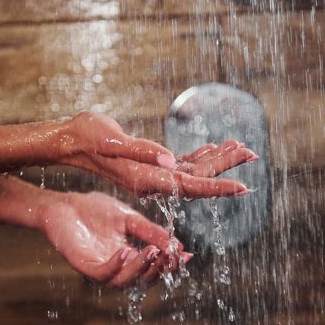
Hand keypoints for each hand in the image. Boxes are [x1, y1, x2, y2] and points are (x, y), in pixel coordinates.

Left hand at [38, 191, 190, 287]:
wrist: (63, 204)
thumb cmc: (94, 210)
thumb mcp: (130, 219)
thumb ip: (150, 231)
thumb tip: (177, 244)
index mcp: (129, 258)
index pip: (153, 268)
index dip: (170, 264)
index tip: (186, 255)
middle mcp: (116, 268)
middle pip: (142, 280)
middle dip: (159, 268)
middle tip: (171, 254)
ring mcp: (99, 268)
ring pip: (124, 281)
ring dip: (141, 268)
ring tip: (153, 251)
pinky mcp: (82, 265)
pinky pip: (102, 273)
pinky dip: (116, 265)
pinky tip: (127, 250)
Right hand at [60, 112, 257, 197]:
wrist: (71, 140)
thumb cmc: (88, 137)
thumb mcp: (112, 140)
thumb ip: (141, 151)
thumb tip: (171, 160)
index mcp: (147, 179)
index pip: (189, 187)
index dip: (217, 187)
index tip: (243, 186)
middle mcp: (154, 181)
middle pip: (198, 178)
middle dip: (226, 166)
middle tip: (252, 153)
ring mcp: (153, 175)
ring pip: (192, 170)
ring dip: (216, 159)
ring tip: (240, 146)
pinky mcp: (151, 165)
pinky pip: (181, 164)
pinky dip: (199, 155)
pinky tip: (212, 147)